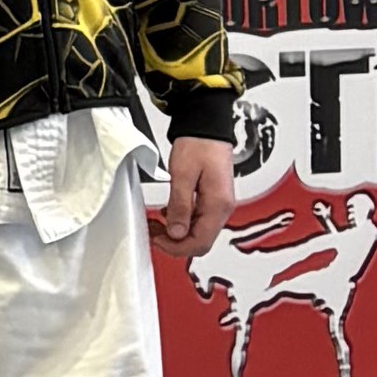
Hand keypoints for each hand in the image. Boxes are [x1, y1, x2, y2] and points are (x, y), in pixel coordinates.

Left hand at [147, 135, 237, 262]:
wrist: (207, 128)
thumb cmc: (198, 145)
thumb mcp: (182, 175)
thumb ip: (180, 206)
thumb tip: (176, 232)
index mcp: (218, 205)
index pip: (200, 242)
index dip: (177, 247)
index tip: (157, 240)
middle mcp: (222, 209)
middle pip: (200, 241)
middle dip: (175, 242)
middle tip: (154, 232)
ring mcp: (219, 205)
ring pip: (198, 233)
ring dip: (177, 233)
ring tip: (156, 223)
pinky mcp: (212, 200)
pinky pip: (198, 220)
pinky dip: (181, 222)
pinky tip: (168, 214)